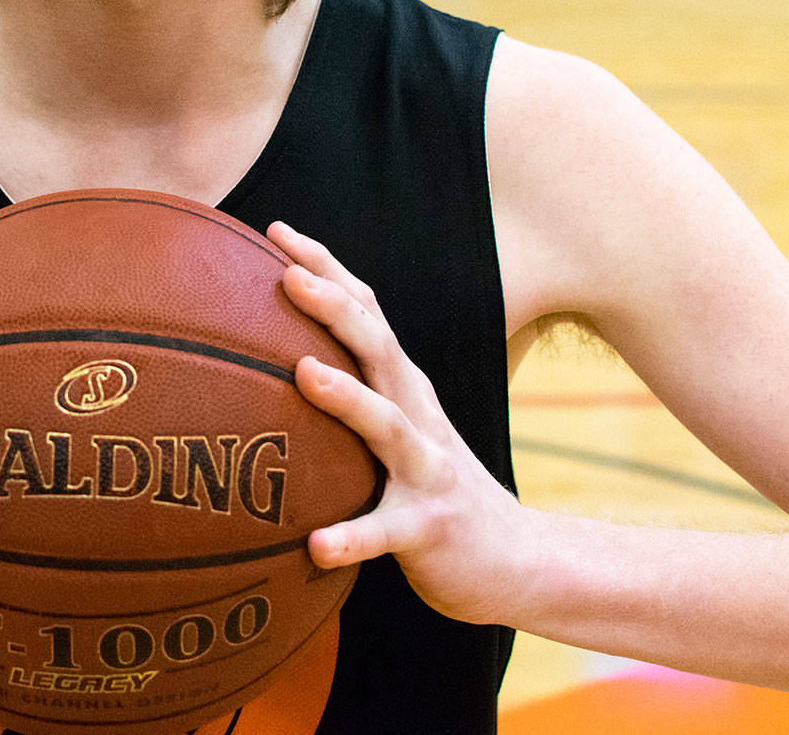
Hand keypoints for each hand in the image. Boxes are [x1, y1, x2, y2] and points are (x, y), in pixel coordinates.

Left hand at [271, 220, 530, 626]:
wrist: (515, 557)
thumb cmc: (432, 487)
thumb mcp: (396, 429)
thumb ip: (352, 394)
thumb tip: (273, 358)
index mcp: (403, 387)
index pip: (366, 312)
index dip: (326, 268)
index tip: (276, 230)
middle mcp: (417, 415)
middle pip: (379, 348)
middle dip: (334, 307)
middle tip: (286, 275)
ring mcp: (427, 470)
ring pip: (386, 427)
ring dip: (347, 398)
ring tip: (303, 373)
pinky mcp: (428, 529)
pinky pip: (385, 532)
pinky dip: (352, 537)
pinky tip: (316, 546)